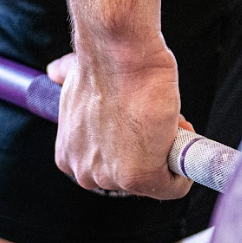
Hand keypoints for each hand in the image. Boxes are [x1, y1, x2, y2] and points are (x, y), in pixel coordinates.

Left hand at [47, 44, 193, 199]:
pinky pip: (174, 186)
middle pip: (131, 172)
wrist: (119, 56)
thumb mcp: (75, 83)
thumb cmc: (104, 64)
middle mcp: (83, 171)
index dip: (132, 141)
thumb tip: (56, 70)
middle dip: (150, 149)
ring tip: (163, 120)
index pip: (110, 163)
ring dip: (167, 151)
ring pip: (153, 178)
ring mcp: (110, 177)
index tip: (139, 119)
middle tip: (154, 118)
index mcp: (69, 153)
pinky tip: (182, 137)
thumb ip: (70, 90)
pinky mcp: (137, 177)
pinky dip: (186, 167)